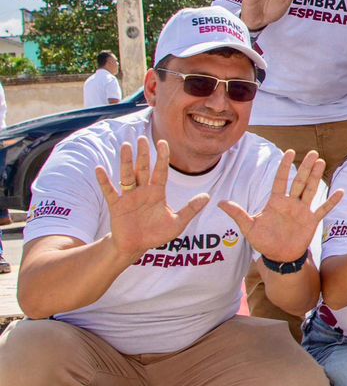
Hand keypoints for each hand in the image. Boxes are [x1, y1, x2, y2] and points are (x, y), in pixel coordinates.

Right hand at [95, 137, 209, 260]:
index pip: (161, 171)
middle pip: (143, 169)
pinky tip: (100, 169)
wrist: (136, 246)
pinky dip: (105, 181)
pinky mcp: (117, 206)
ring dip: (126, 162)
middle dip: (143, 154)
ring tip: (126, 146)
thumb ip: (191, 209)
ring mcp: (129, 197)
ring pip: (127, 176)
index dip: (162, 157)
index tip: (163, 142)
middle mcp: (143, 191)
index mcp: (157, 193)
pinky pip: (110, 191)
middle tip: (142, 138)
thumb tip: (208, 197)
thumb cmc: (156, 234)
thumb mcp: (177, 222)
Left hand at [218, 149, 343, 263]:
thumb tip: (220, 203)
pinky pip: (323, 209)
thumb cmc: (264, 241)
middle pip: (299, 181)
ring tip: (321, 163)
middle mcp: (291, 203)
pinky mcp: (312, 221)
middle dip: (305, 167)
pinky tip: (340, 191)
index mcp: (276, 202)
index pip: (281, 180)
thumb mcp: (249, 227)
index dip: (285, 166)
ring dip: (316, 177)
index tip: (290, 152)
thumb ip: (238, 214)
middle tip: (312, 153)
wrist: (279, 257)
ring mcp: (302, 211)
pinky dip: (332, 202)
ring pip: (311, 190)